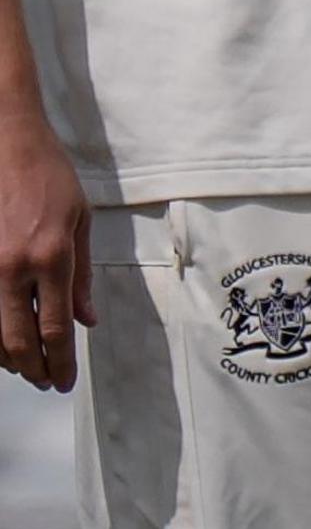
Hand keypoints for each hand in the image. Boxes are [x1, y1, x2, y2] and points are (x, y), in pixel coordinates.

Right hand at [0, 101, 85, 391]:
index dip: (60, 361)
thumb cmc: (50, 179)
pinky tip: (3, 342)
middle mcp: (12, 269)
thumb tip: (85, 320)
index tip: (64, 382)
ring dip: (9, 357)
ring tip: (27, 368)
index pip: (54, 328)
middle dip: (34, 369)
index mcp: (50, 258)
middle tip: (46, 383)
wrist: (8, 145)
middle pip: (18, 340)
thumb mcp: (81, 222)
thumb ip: (82, 275)